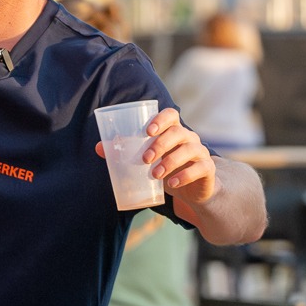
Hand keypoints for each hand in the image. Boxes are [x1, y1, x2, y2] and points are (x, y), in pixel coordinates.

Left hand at [95, 108, 218, 205]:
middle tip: (145, 159)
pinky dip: (185, 175)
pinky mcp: (207, 169)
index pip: (171, 115)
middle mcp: (189, 137)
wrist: (192, 190)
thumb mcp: (148, 160)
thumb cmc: (166, 168)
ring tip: (155, 174)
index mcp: (174, 130)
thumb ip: (126, 152)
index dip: (160, 119)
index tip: (147, 131)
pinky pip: (200, 168)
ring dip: (170, 161)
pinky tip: (172, 183)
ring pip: (189, 149)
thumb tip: (98, 148)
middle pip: (178, 132)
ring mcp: (200, 152)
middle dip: (161, 144)